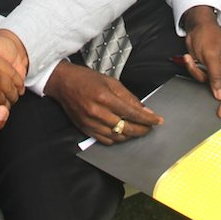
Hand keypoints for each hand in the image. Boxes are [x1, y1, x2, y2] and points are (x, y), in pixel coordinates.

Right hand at [45, 62, 162, 144]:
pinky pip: (105, 140)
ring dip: (131, 135)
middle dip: (142, 129)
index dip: (147, 119)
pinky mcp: (85, 129)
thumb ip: (128, 97)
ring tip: (138, 130)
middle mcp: (97, 112)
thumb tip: (144, 110)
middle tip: (150, 128)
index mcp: (105, 98)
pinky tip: (123, 134)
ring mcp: (90, 123)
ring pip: (117, 137)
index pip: (132, 113)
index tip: (157, 121)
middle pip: (126, 128)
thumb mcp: (111, 82)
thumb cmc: (87, 79)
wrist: (63, 83)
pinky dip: (117, 139)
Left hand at [181, 6, 220, 117]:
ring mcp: (219, 70)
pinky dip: (194, 69)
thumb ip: (216, 77)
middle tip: (200, 69)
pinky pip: (201, 77)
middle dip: (206, 79)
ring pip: (208, 83)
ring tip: (193, 58)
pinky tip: (191, 58)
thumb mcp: (211, 56)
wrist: (195, 26)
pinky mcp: (209, 69)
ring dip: (198, 72)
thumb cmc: (207, 34)